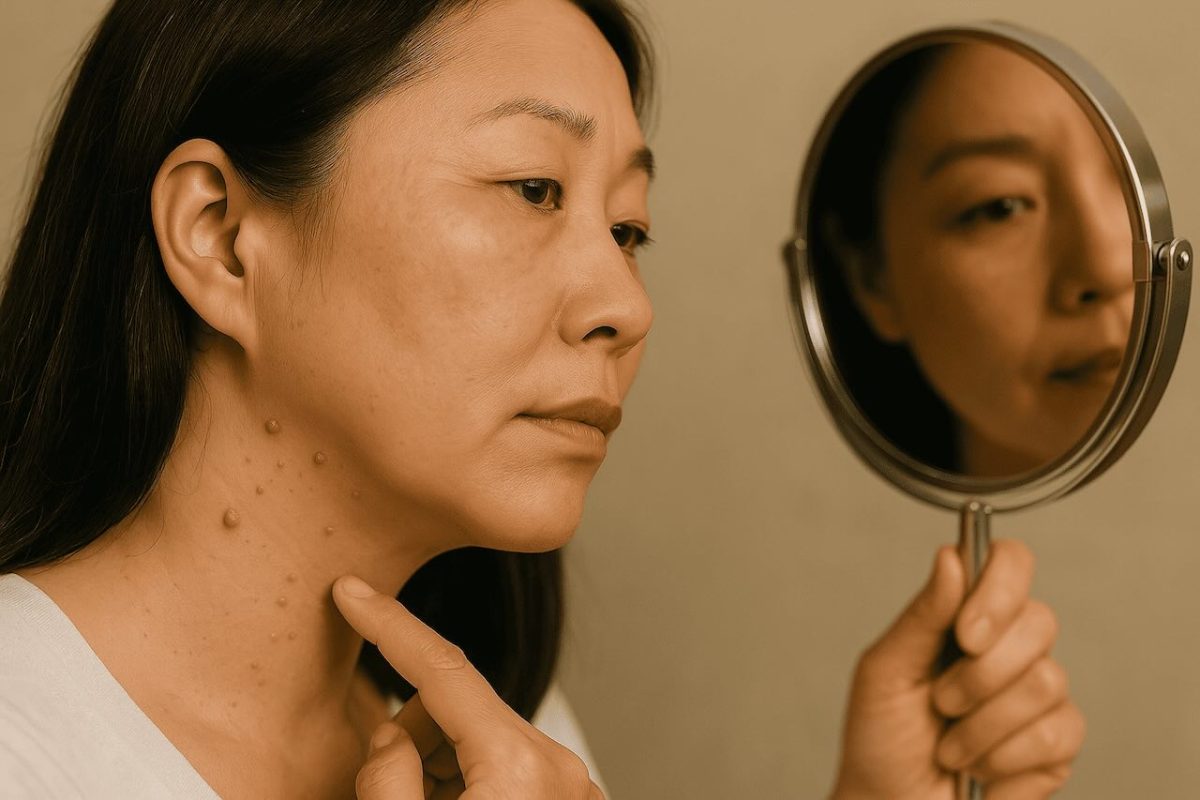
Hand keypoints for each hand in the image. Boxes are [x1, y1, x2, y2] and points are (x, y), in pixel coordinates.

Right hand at [332, 575, 603, 799]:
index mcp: (520, 768)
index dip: (390, 625)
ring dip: (442, 770)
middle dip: (415, 737)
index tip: (353, 590)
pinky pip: (508, 772)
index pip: (444, 670)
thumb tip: (391, 736)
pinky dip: (472, 787)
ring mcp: (573, 790)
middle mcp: (559, 769)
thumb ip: (386, 777)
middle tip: (394, 792)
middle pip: (461, 709)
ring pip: (482, 741)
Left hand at [832, 540, 1084, 799]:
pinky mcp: (1058, 744)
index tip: (965, 633)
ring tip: (950, 745)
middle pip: (1039, 622)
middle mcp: (1010, 647)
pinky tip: (980, 768)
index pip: (1011, 563)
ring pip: (1047, 681)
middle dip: (979, 674)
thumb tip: (950, 558)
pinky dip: (1003, 757)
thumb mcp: (885, 671)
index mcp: (966, 617)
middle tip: (941, 703)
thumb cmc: (881, 740)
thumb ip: (922, 615)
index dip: (1000, 589)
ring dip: (982, 725)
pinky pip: (1056, 733)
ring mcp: (1040, 695)